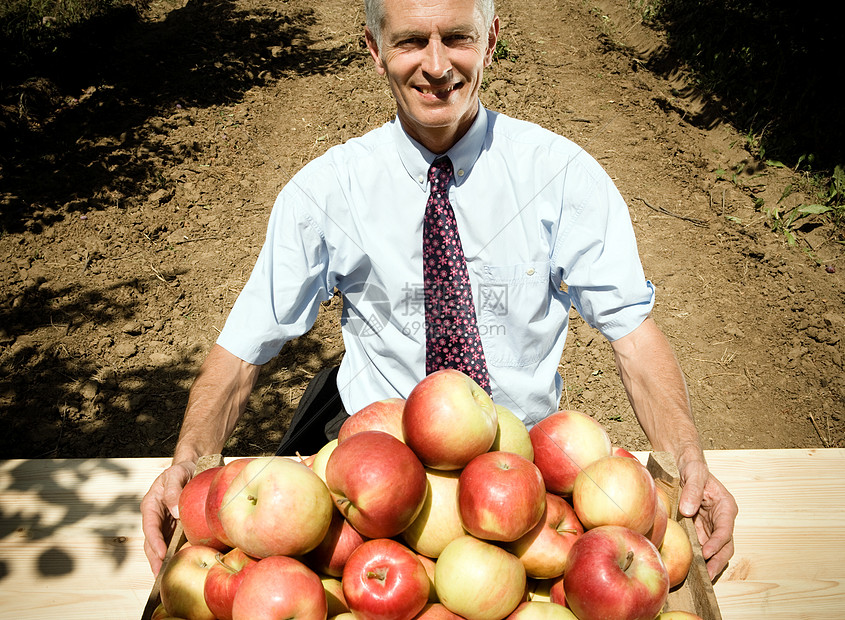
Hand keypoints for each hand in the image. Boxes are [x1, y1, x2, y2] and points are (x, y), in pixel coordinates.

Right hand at [140, 460, 195, 574]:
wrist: (193, 467)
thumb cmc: (182, 470)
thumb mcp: (176, 474)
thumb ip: (174, 491)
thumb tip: (175, 512)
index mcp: (151, 505)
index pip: (150, 526)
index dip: (154, 541)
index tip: (161, 553)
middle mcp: (156, 518)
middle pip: (152, 542)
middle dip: (155, 559)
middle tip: (160, 575)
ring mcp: (165, 525)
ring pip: (161, 546)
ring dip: (163, 562)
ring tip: (167, 579)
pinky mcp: (176, 528)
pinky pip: (175, 543)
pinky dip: (176, 555)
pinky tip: (182, 567)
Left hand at [676, 457, 737, 580]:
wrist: (681, 463)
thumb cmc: (691, 466)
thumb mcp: (693, 473)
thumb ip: (692, 490)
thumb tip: (688, 511)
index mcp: (725, 506)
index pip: (725, 530)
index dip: (717, 543)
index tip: (706, 552)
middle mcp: (721, 519)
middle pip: (724, 546)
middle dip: (717, 562)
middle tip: (705, 576)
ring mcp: (710, 526)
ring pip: (714, 550)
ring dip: (708, 564)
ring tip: (698, 577)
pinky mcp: (699, 529)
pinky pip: (700, 546)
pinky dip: (697, 557)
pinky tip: (689, 566)